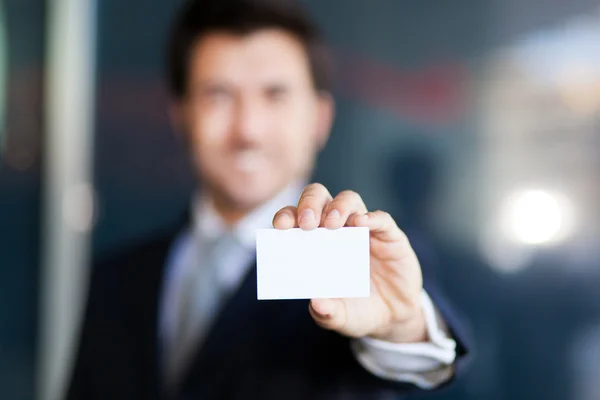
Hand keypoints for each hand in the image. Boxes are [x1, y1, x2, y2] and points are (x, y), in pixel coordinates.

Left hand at [272, 183, 426, 342]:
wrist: (393, 318)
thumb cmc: (357, 310)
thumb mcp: (340, 318)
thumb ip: (327, 313)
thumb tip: (317, 303)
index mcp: (315, 242)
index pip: (296, 218)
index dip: (287, 216)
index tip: (281, 226)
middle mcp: (337, 229)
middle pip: (319, 198)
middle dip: (310, 204)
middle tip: (307, 223)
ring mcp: (364, 230)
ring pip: (349, 200)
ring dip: (338, 207)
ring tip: (332, 224)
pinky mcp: (390, 236)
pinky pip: (382, 219)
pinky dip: (372, 218)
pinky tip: (363, 223)